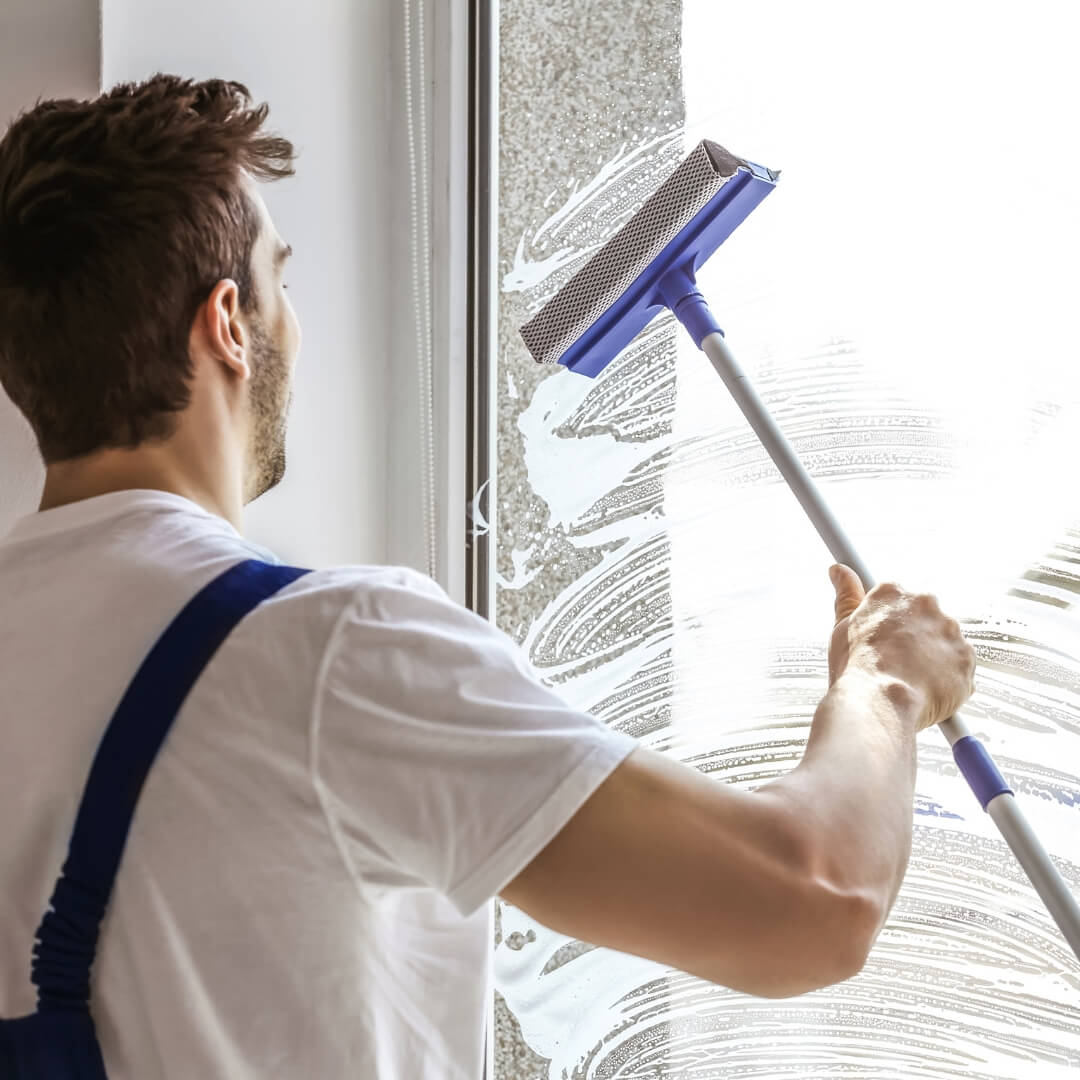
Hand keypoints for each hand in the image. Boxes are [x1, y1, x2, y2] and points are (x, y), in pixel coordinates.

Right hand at [827, 564, 976, 731]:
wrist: (881, 701)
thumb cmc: (859, 667)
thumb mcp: (842, 627)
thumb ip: (846, 595)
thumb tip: (840, 572)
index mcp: (893, 594)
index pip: (895, 598)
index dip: (889, 621)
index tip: (884, 635)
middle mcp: (925, 605)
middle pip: (923, 618)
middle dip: (913, 637)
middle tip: (893, 661)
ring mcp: (949, 631)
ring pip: (943, 642)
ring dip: (932, 657)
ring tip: (907, 679)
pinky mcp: (967, 658)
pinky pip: (960, 667)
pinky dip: (947, 678)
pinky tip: (923, 689)